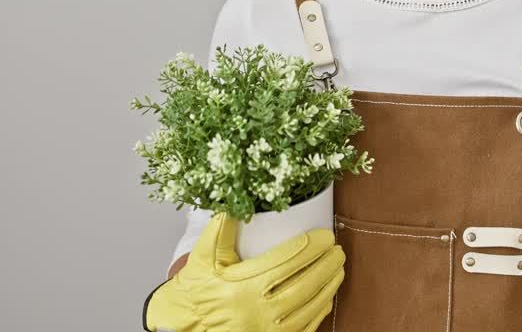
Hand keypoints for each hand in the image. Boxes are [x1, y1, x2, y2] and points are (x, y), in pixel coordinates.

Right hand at [144, 212, 344, 331]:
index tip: (325, 235)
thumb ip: (219, 230)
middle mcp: (258, 310)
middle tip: (338, 250)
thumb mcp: (202, 258)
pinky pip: (303, 328)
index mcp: (243, 286)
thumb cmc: (195, 292)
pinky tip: (326, 297)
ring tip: (338, 269)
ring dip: (328, 286)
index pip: (288, 261)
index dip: (311, 247)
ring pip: (308, 306)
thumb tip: (235, 202)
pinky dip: (318, 311)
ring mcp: (266, 329)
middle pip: (304, 284)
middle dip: (326, 265)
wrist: (183, 327)